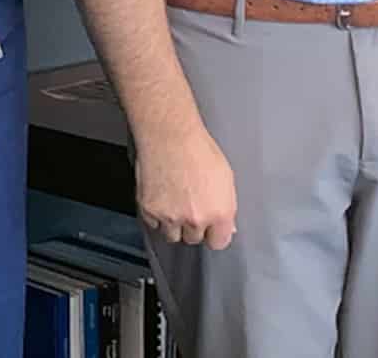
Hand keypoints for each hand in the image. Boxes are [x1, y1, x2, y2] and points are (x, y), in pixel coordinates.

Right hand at [133, 122, 237, 250]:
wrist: (168, 134)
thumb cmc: (198, 148)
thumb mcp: (225, 176)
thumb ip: (226, 205)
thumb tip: (227, 225)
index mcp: (220, 212)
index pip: (219, 243)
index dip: (213, 233)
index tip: (209, 226)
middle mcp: (196, 219)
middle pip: (193, 239)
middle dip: (192, 225)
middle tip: (188, 203)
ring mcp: (171, 217)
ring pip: (172, 235)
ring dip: (173, 223)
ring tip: (173, 199)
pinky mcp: (150, 211)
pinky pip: (153, 223)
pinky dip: (155, 214)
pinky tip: (160, 195)